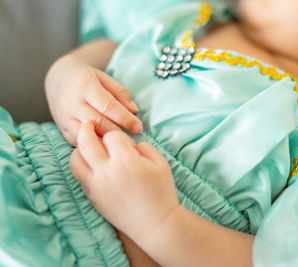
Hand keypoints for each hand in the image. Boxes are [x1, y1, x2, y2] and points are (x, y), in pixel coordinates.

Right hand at [46, 56, 141, 145]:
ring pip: (87, 136)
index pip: (107, 105)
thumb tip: (134, 111)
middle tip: (134, 142)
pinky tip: (108, 150)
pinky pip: (79, 143)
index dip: (124, 118)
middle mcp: (73, 103)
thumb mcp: (104, 78)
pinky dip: (94, 147)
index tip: (138, 127)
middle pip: (97, 123)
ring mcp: (66, 118)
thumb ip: (120, 92)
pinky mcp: (63, 130)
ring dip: (106, 144)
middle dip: (117, 133)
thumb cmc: (87, 79)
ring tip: (122, 148)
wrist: (58, 80)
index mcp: (86, 87)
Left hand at [69, 121, 178, 244]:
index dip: (118, 134)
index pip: (112, 136)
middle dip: (87, 128)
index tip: (124, 140)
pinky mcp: (92, 196)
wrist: (154, 223)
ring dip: (79, 148)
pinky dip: (81, 165)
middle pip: (86, 141)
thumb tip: (131, 144)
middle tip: (89, 123)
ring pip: (75, 159)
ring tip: (87, 146)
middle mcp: (106, 171)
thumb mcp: (161, 163)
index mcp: (125, 160)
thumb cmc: (161, 192)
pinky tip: (91, 164)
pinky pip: (79, 176)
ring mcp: (96, 185)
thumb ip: (145, 147)